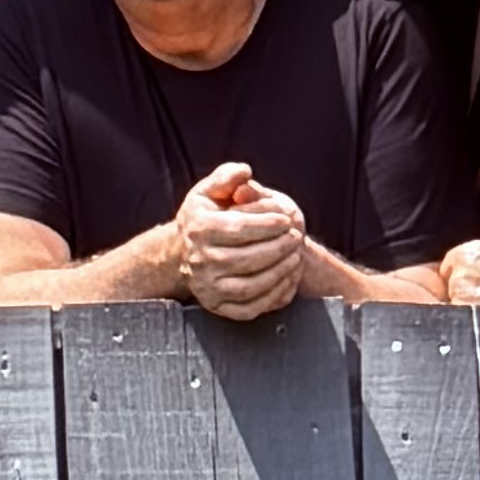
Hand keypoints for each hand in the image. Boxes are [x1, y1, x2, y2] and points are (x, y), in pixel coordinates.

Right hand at [170, 163, 307, 320]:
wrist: (182, 252)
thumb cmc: (204, 217)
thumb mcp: (209, 191)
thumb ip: (227, 177)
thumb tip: (245, 171)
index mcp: (199, 229)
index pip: (239, 227)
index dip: (268, 223)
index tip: (287, 218)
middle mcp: (199, 260)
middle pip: (247, 258)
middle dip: (278, 247)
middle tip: (296, 237)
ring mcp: (207, 287)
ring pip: (250, 286)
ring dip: (279, 272)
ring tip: (296, 256)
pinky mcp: (216, 307)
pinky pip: (250, 308)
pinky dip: (273, 297)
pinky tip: (288, 279)